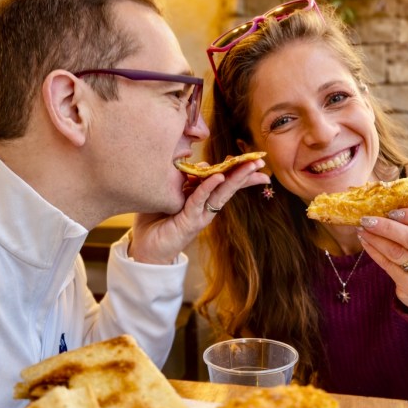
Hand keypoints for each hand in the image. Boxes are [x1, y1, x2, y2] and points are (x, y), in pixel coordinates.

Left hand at [128, 159, 269, 263]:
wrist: (146, 249)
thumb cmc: (155, 220)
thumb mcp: (170, 193)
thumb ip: (183, 179)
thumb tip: (200, 164)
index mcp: (202, 198)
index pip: (224, 181)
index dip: (238, 170)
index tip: (252, 159)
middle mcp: (206, 207)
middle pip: (229, 186)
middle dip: (245, 173)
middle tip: (261, 161)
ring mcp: (200, 215)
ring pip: (221, 193)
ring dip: (236, 178)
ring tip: (250, 166)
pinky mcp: (189, 221)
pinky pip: (200, 200)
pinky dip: (209, 187)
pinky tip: (219, 176)